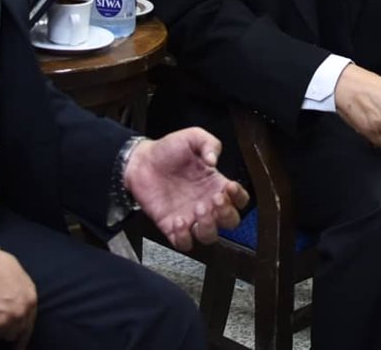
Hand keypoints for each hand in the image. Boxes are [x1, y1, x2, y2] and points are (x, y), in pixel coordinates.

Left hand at [123, 130, 247, 250]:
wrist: (140, 161)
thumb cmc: (168, 149)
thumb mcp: (193, 137)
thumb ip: (209, 143)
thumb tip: (214, 160)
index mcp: (215, 184)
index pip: (239, 200)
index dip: (239, 197)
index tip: (229, 187)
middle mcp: (206, 203)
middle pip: (230, 222)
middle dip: (226, 214)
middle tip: (214, 200)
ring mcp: (190, 217)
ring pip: (209, 236)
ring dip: (208, 227)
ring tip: (197, 209)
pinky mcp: (171, 226)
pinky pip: (183, 243)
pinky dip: (184, 237)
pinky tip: (178, 220)